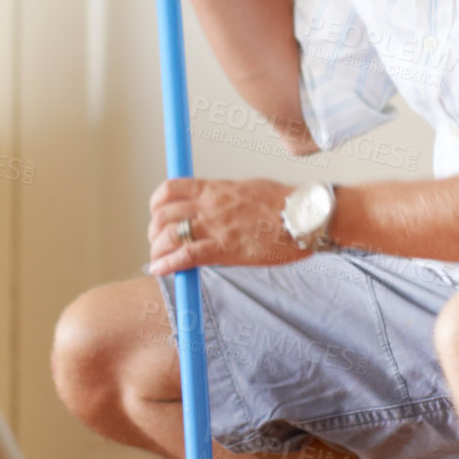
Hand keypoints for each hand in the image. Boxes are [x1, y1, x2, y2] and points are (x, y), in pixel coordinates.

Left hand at [148, 178, 302, 274]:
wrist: (304, 215)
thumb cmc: (284, 204)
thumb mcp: (248, 189)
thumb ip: (226, 197)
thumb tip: (215, 203)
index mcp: (215, 188)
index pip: (171, 188)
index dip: (156, 204)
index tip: (156, 214)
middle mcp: (209, 205)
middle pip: (163, 214)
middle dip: (154, 230)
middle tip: (157, 243)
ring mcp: (215, 226)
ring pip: (168, 234)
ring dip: (157, 249)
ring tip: (158, 259)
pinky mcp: (224, 248)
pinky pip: (186, 255)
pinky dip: (168, 264)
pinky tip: (160, 270)